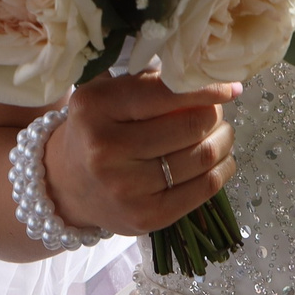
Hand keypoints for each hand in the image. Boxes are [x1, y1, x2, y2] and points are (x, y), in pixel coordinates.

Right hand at [43, 70, 241, 234]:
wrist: (64, 185)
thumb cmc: (95, 130)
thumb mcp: (106, 95)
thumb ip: (148, 81)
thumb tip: (206, 77)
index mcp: (95, 108)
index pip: (165, 93)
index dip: (206, 88)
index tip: (229, 86)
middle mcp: (105, 150)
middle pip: (191, 126)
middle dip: (215, 115)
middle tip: (217, 111)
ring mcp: (124, 189)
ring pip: (202, 157)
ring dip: (223, 140)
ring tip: (220, 133)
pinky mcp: (145, 217)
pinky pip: (204, 189)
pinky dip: (222, 169)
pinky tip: (219, 160)